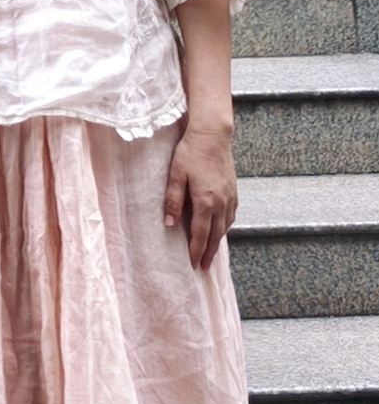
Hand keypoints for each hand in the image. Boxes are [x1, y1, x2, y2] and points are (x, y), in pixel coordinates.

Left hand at [164, 117, 238, 268]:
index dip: (196, 249)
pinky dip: (225, 227)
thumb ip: (172, 200)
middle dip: (209, 252)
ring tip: (211, 254)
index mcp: (205, 201)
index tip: (192, 263)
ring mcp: (230, 197)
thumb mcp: (175, 175)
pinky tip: (221, 230)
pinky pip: (231, 215)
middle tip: (203, 267)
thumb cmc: (190, 154)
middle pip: (215, 234)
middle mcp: (221, 202)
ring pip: (225, 226)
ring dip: (218, 242)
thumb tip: (169, 224)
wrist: (212, 137)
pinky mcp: (234, 191)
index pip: (200, 233)